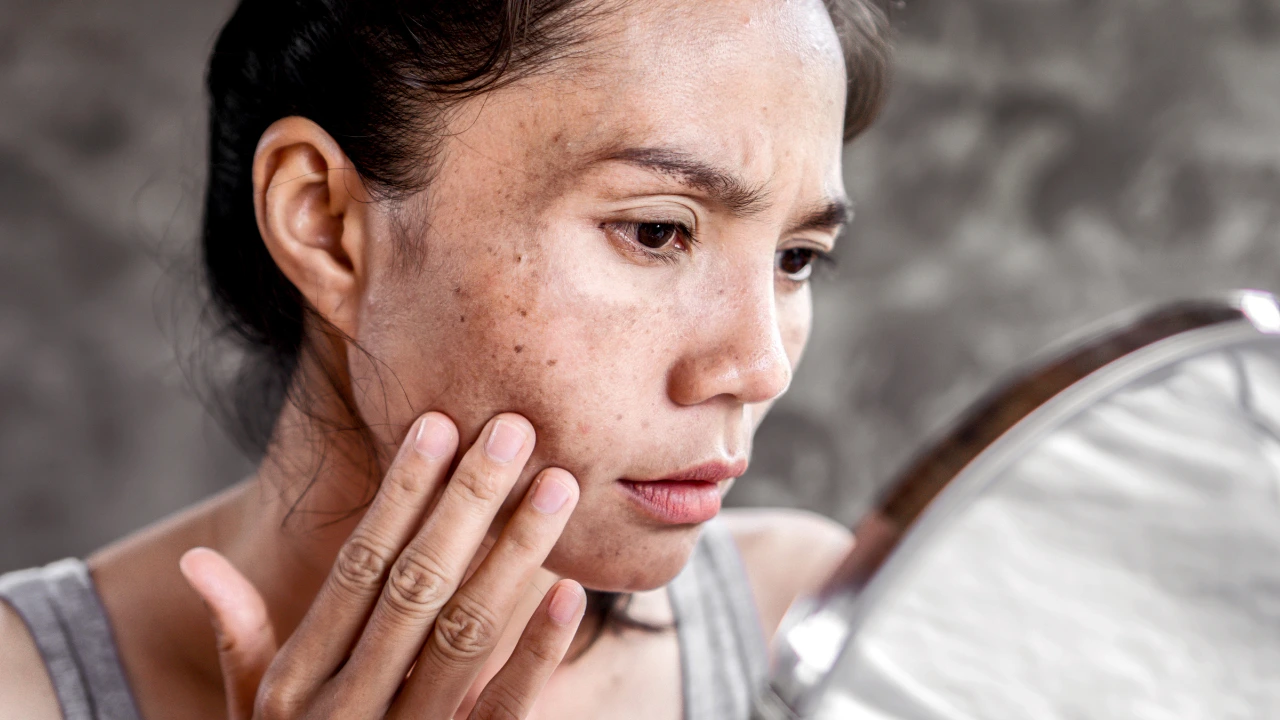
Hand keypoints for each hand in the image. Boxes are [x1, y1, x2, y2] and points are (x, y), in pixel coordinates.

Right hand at [179, 412, 584, 718]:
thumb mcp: (256, 718)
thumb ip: (241, 640)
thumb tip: (197, 559)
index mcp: (297, 685)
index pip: (359, 569)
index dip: (401, 496)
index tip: (439, 425)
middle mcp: (346, 711)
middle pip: (416, 587)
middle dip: (468, 504)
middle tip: (515, 430)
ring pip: (464, 636)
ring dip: (513, 558)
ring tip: (556, 487)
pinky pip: (502, 712)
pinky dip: (536, 654)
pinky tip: (567, 593)